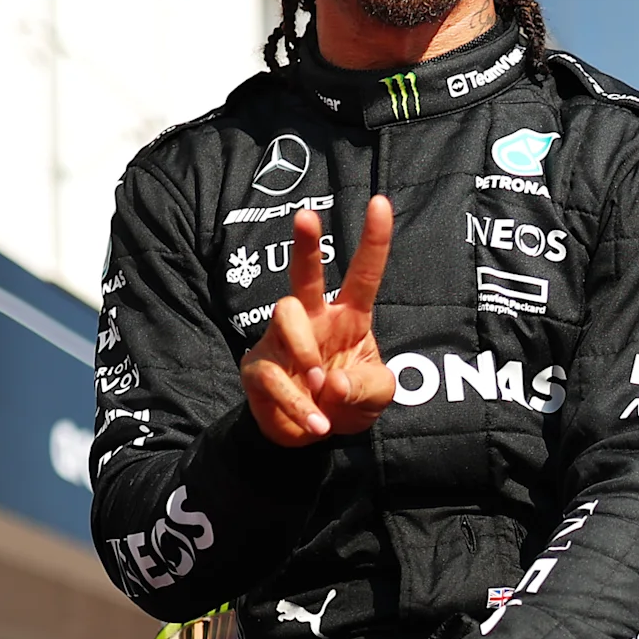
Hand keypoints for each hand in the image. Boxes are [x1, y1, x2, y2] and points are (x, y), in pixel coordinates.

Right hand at [241, 202, 397, 446]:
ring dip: (305, 351)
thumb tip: (333, 383)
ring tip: (319, 388)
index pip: (364, 274)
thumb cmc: (348, 402)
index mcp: (349, 318)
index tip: (380, 202)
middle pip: (305, 275)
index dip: (374, 240)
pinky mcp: (259, 366)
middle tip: (307, 216)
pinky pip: (271, 374)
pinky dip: (296, 403)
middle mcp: (314, 320)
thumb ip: (366, 388)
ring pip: (284, 314)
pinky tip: (315, 424)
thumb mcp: (377, 397)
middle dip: (306, 245)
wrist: (311, 436)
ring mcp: (282, 340)